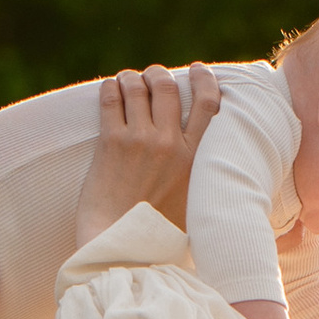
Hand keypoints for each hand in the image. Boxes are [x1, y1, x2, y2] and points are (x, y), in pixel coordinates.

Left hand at [74, 62, 219, 244]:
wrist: (122, 248)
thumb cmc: (156, 234)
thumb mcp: (193, 205)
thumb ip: (199, 180)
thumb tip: (209, 171)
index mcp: (195, 158)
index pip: (208, 103)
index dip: (204, 79)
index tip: (199, 70)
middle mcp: (169, 144)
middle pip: (167, 86)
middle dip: (158, 74)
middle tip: (152, 77)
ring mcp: (139, 141)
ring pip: (137, 86)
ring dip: (131, 78)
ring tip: (127, 81)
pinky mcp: (111, 143)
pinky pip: (111, 98)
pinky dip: (110, 88)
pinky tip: (109, 90)